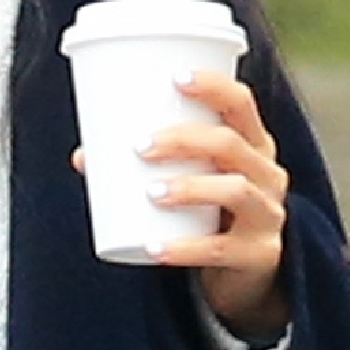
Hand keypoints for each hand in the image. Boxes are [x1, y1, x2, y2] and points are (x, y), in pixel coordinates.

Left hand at [146, 70, 290, 340]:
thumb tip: (82, 155)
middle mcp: (267, 174)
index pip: (241, 105)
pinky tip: (155, 248)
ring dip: (190, 187)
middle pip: (231, 144)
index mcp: (251, 145)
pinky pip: (221, 249)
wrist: (244, 271)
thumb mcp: (187, 177)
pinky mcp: (258, 254)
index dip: (214, 87)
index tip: (175, 78)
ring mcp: (267, 215)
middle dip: (184, 139)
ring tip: (151, 192)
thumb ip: (139, 163)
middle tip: (140, 146)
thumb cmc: (209, 208)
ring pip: (235, 190)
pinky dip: (184, 248)